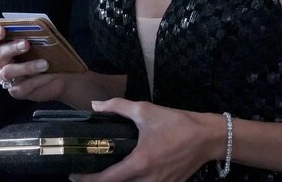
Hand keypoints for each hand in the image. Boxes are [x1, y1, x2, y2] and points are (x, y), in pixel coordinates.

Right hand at [0, 25, 67, 101]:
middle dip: (12, 48)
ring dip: (27, 66)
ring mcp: (7, 78)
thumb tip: (37, 27)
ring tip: (45, 63)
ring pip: (9, 72)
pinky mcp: (16, 91)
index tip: (2, 30)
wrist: (60, 75)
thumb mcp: (42, 40)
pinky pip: (22, 86)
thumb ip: (35, 33)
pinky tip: (48, 75)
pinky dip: (37, 80)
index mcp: (2, 45)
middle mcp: (1, 62)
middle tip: (27, 44)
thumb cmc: (47, 52)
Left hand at [69, 98, 220, 181]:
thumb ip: (117, 107)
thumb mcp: (145, 110)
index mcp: (139, 164)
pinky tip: (130, 172)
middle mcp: (148, 180)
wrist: (207, 137)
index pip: (107, 180)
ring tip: (108, 171)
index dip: (87, 180)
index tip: (74, 174)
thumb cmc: (176, 123)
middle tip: (89, 171)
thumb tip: (95, 106)